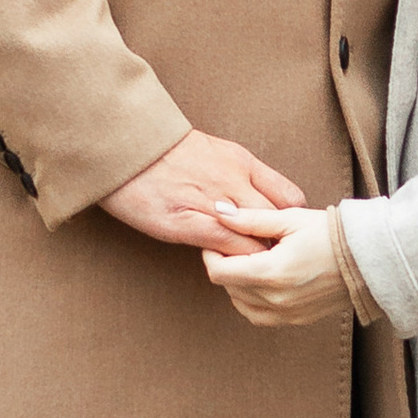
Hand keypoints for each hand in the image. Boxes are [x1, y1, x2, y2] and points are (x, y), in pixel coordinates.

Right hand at [101, 128, 305, 249]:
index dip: (292, 221)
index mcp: (242, 162)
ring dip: (261, 256)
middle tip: (279, 262)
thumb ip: (237, 175)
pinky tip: (232, 269)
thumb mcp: (212, 151)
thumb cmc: (164, 151)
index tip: (285, 236)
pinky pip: (230, 247)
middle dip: (282, 243)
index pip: (290, 197)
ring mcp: (214, 203)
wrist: (125, 147)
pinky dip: (237, 261)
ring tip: (257, 270)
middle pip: (280, 221)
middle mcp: (235, 181)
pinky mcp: (189, 223)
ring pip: (258, 237)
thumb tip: (256, 201)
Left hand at [204, 207, 345, 327]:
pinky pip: (259, 316)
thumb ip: (250, 219)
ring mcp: (286, 314)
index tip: (219, 239)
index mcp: (272, 273)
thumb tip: (219, 211)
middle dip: (226, 265)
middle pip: (228, 287)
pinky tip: (264, 281)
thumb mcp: (290, 219)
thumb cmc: (332, 234)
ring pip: (240, 303)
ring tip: (253, 261)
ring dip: (238, 284)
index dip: (212, 254)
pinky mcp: (296, 320)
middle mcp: (276, 299)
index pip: (219, 272)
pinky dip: (252, 300)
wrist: (370, 258)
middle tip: (238, 245)